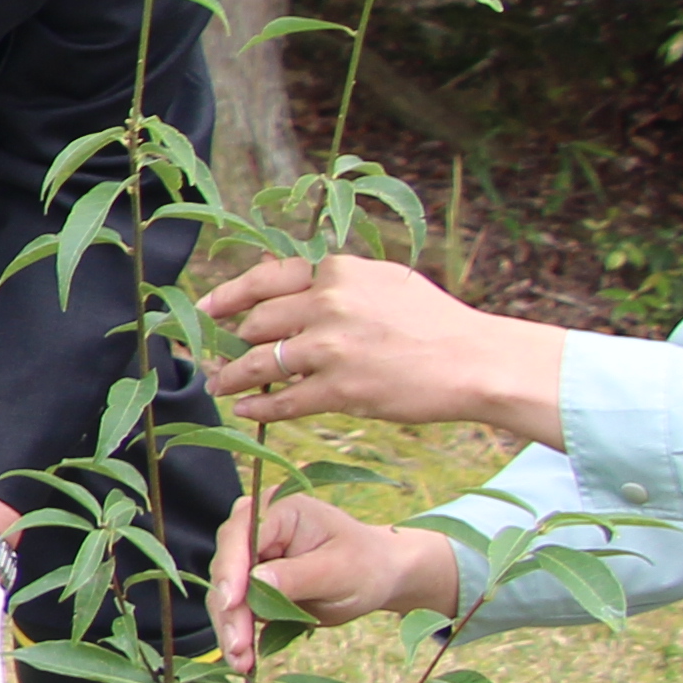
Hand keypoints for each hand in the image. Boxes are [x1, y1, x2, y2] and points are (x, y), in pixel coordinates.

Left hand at [204, 252, 570, 444]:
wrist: (477, 361)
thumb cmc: (434, 321)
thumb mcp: (384, 281)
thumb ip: (336, 281)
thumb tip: (286, 281)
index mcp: (337, 273)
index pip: (265, 279)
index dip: (228, 295)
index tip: (205, 307)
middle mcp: (327, 305)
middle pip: (257, 323)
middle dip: (234, 341)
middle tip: (217, 354)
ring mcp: (330, 349)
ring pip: (260, 364)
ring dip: (233, 377)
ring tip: (220, 385)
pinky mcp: (340, 390)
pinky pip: (283, 401)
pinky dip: (258, 407)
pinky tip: (245, 409)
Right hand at [211, 490, 464, 667]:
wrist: (380, 577)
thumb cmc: (367, 564)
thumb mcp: (339, 570)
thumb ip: (296, 575)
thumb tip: (254, 583)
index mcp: (276, 510)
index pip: (240, 537)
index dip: (232, 571)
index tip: (232, 603)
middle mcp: (253, 529)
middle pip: (226, 569)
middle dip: (230, 610)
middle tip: (237, 647)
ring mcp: (250, 558)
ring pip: (226, 595)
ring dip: (231, 628)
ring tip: (241, 662)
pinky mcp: (251, 584)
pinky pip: (236, 611)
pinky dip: (240, 634)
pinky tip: (244, 659)